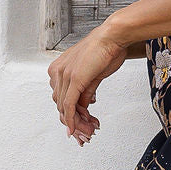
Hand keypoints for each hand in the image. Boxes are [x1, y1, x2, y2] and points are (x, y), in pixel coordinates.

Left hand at [48, 21, 129, 144]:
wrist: (113, 37)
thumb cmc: (106, 50)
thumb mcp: (93, 75)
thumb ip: (85, 91)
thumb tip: (84, 105)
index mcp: (59, 68)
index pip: (61, 98)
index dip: (71, 114)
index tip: (82, 124)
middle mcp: (57, 72)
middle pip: (61, 105)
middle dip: (74, 122)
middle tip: (86, 132)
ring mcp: (64, 75)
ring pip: (65, 108)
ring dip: (77, 123)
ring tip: (89, 131)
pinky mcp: (74, 79)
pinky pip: (69, 105)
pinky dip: (72, 119)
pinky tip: (75, 129)